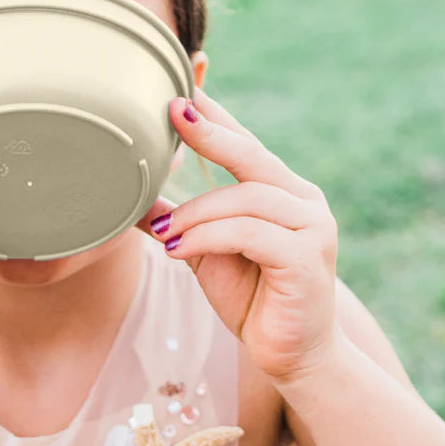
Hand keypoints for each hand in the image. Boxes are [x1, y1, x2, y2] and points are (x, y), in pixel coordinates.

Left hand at [141, 87, 340, 386]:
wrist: (291, 356)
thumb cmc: (251, 297)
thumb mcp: (203, 252)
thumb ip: (178, 222)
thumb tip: (133, 200)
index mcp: (280, 190)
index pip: (244, 143)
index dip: (215, 115)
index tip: (182, 89)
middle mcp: (302, 200)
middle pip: (251, 154)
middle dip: (210, 132)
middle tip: (172, 113)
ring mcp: (312, 226)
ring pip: (245, 197)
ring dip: (196, 212)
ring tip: (164, 234)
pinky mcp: (308, 258)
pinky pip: (250, 233)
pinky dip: (209, 237)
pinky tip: (178, 250)